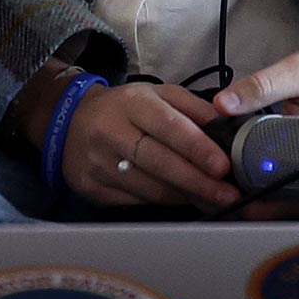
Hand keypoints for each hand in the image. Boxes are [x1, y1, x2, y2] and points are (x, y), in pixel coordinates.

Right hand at [61, 82, 238, 211]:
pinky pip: (137, 202)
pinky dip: (165, 204)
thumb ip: (194, 108)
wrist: (69, 121)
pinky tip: (183, 202)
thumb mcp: (158, 94)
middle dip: (199, 182)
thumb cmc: (125, 108)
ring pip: (151, 189)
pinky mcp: (92, 189)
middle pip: (160, 163)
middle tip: (229, 196)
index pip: (168, 126)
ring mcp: (98, 164)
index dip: (197, 148)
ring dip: (186, 197)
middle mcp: (112, 133)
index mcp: (132, 103)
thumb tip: (228, 128)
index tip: (223, 166)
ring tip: (214, 201)